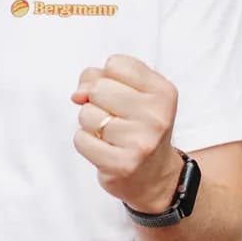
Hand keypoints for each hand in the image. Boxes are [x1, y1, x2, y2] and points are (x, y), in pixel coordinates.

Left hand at [72, 54, 181, 212]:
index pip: (115, 64)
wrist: (154, 176)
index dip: (108, 78)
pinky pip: (81, 139)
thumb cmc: (138, 128)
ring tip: (110, 135)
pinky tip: (104, 149)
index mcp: (163, 91)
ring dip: (90, 124)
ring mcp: (141, 142)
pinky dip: (85, 143)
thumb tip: (78, 94)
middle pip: (98, 88)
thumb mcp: (131, 95)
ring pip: (87, 114)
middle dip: (96, 102)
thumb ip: (100, 79)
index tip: (120, 96)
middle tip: (114, 119)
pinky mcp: (122, 164)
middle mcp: (156, 116)